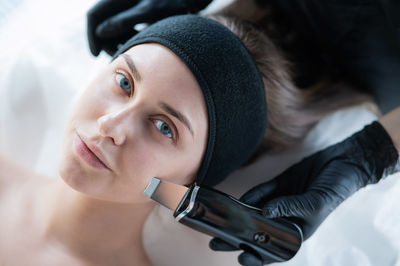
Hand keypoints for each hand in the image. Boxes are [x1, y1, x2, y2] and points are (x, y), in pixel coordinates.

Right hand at [87, 0, 211, 55]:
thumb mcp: (149, 11)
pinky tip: (141, 50)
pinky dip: (131, 39)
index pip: (94, 15)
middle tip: (117, 58)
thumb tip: (101, 32)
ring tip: (130, 55)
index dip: (92, 36)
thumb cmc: (172, 0)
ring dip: (119, 42)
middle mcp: (122, 1)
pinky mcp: (143, 13)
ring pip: (117, 28)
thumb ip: (124, 20)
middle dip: (107, 42)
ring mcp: (132, 7)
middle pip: (104, 23)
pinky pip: (129, 28)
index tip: (96, 55)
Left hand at [210, 121, 398, 265]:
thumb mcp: (314, 203)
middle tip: (214, 240)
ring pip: (254, 213)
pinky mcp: (278, 185)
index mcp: (296, 233)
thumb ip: (288, 208)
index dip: (257, 256)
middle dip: (236, 238)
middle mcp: (285, 220)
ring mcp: (280, 202)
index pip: (274, 250)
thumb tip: (264, 212)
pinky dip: (249, 197)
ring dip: (237, 217)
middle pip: (257, 232)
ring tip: (218, 220)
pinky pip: (260, 193)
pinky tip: (237, 201)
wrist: (343, 162)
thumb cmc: (336, 189)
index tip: (240, 257)